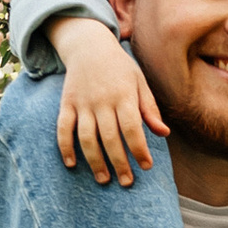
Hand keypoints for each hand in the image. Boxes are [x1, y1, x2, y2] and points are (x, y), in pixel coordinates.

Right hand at [51, 15, 168, 186]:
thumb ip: (150, 109)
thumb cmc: (120, 68)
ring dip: (94, 161)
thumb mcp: (139, 82)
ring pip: (86, 137)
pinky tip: (72, 164)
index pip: (132, 128)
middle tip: (126, 182)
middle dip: (119, 163)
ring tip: (104, 179)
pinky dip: (65, 147)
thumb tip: (164, 133)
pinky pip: (63, 128)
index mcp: (124, 95)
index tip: (146, 166)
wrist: (88, 45)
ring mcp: (82, 103)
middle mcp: (102, 101)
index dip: (139, 149)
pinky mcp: (66, 104)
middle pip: (110, 138)